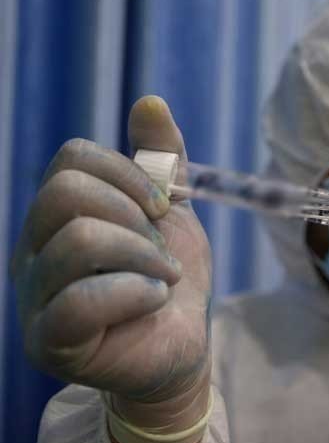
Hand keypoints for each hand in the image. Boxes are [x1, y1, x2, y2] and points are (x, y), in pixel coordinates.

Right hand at [11, 96, 212, 432]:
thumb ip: (160, 162)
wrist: (181, 341)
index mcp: (58, 215)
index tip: (163, 206)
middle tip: (161, 249)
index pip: (72, 159)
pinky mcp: (51, 342)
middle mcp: (34, 250)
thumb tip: (151, 101)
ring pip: (78, 240)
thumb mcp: (171, 212)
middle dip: (133, 216)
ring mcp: (35, 297)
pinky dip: (136, 293)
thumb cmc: (168, 276)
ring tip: (164, 277)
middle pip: (65, 193)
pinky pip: (81, 300)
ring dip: (143, 255)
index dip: (129, 174)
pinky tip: (153, 301)